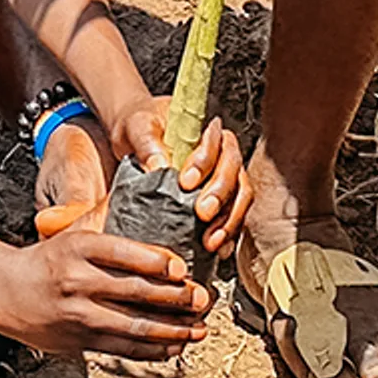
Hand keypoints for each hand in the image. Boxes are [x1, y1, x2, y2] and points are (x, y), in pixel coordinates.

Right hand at [0, 231, 213, 360]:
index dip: (158, 262)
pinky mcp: (80, 341)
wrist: (6, 292)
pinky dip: (153, 350)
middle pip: (137, 292)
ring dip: (173, 330)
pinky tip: (174, 346)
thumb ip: (112, 237)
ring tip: (198, 329)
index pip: (125, 253)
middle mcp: (78, 280)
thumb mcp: (74, 236)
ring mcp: (79, 315)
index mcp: (78, 247)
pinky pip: (124, 348)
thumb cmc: (48, 261)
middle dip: (177, 299)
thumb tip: (161, 236)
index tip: (183, 268)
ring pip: (135, 326)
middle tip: (203, 299)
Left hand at [118, 107, 252, 260]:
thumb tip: (159, 165)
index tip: (186, 182)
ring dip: (229, 221)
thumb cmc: (140, 127)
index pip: (217, 145)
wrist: (137, 142)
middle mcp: (222, 156)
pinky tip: (219, 250)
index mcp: (207, 132)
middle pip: (235, 174)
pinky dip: (228, 236)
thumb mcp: (136, 128)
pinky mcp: (220, 203)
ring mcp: (225, 181)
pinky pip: (233, 219)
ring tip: (211, 241)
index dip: (205, 163)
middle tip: (203, 213)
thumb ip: (146, 142)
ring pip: (240, 199)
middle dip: (221, 196)